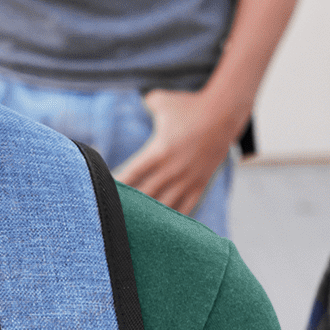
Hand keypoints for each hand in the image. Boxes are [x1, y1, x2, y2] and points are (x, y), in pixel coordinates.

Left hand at [114, 87, 242, 215]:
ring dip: (150, 217)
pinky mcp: (200, 185)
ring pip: (164, 207)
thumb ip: (143, 105)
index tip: (104, 193)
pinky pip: (186, 209)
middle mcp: (172, 170)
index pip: (131, 174)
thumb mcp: (161, 100)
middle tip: (114, 215)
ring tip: (135, 227)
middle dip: (129, 206)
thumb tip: (132, 103)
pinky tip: (162, 229)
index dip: (116, 187)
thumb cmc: (190, 106)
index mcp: (159, 152)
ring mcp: (187, 180)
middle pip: (144, 196)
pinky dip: (173, 220)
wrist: (225, 113)